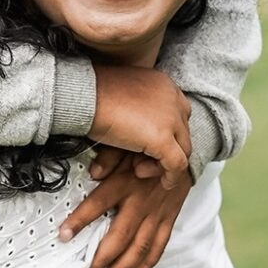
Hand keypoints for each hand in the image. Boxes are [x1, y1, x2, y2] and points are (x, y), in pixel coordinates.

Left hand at [62, 155, 195, 267]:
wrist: (184, 152)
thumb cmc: (147, 150)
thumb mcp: (125, 147)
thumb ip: (108, 158)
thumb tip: (93, 172)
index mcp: (125, 182)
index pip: (98, 204)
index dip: (80, 220)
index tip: (63, 236)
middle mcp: (141, 201)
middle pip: (119, 235)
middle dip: (101, 259)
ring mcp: (157, 213)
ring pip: (139, 247)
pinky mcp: (169, 219)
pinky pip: (159, 246)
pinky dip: (147, 265)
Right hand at [89, 64, 190, 178]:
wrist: (84, 96)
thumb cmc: (93, 95)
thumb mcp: (124, 97)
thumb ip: (140, 111)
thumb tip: (141, 131)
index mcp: (164, 85)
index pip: (178, 113)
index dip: (167, 133)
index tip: (150, 144)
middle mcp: (173, 99)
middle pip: (182, 132)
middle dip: (167, 149)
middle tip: (142, 159)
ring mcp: (171, 119)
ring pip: (183, 149)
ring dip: (165, 163)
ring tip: (140, 167)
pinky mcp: (163, 139)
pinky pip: (177, 164)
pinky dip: (171, 176)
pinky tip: (164, 182)